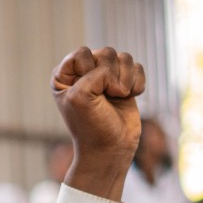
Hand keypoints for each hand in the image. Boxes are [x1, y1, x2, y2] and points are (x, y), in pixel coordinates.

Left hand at [52, 47, 144, 195]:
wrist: (111, 150)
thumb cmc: (91, 127)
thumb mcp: (81, 97)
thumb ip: (95, 73)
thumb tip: (119, 71)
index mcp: (65, 76)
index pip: (82, 53)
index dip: (89, 70)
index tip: (87, 93)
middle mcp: (84, 73)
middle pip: (106, 53)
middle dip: (111, 75)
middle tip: (107, 97)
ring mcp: (106, 77)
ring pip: (124, 58)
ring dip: (126, 79)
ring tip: (120, 97)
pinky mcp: (125, 83)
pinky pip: (137, 67)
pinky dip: (137, 82)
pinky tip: (130, 97)